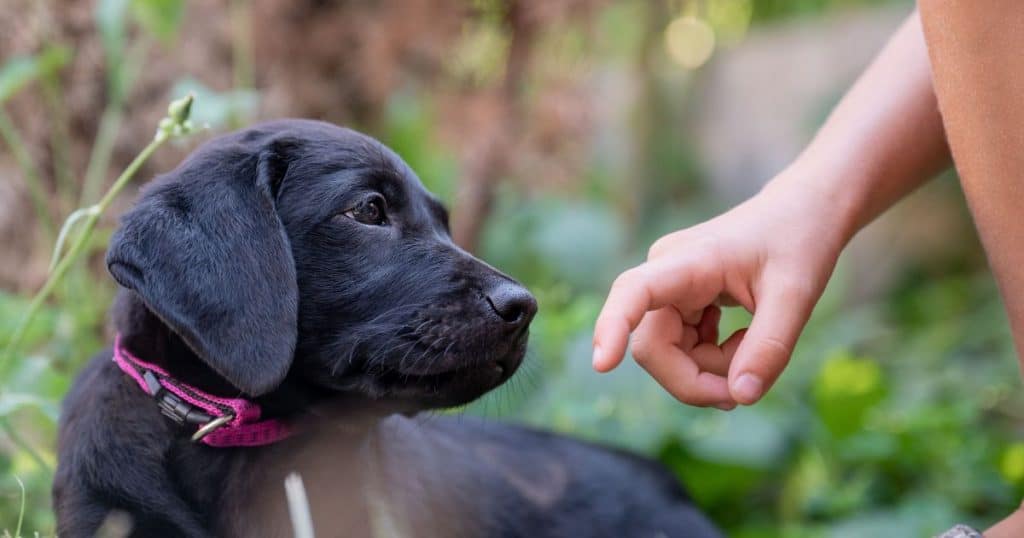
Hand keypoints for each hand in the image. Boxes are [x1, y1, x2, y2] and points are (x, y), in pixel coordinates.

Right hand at [592, 174, 848, 406]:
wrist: (803, 211)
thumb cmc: (799, 240)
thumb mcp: (796, 295)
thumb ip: (769, 348)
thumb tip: (740, 398)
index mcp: (687, 261)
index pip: (633, 293)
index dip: (613, 328)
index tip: (603, 364)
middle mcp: (665, 274)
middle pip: (653, 348)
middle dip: (695, 379)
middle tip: (742, 391)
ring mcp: (669, 289)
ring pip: (668, 354)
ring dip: (710, 370)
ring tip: (754, 352)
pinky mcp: (680, 302)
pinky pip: (683, 349)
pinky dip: (714, 360)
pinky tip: (743, 342)